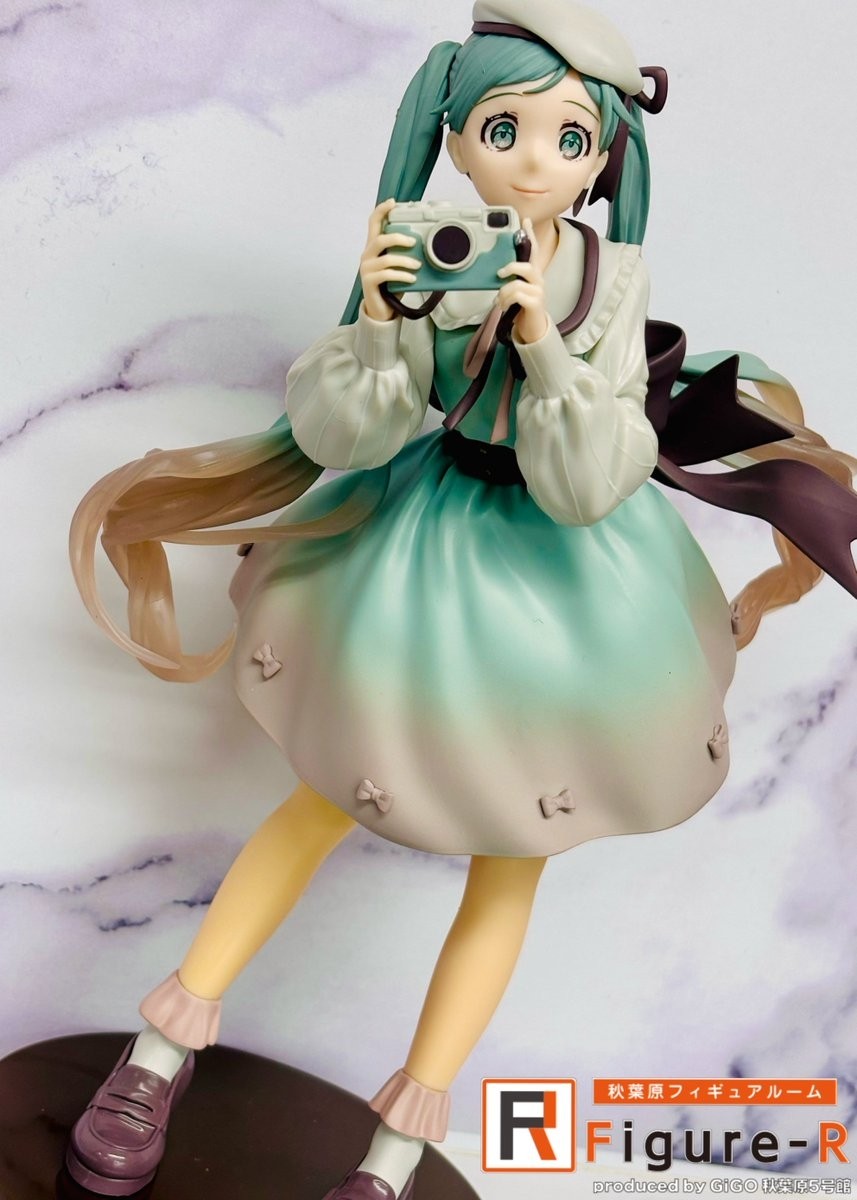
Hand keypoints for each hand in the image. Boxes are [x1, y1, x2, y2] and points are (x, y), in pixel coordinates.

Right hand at [360, 198, 420, 321]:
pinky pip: (387, 274)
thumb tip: (424, 243)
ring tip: (417, 266)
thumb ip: (403, 253)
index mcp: (373, 247)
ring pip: (386, 258)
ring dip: (405, 261)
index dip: (381, 210)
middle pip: (380, 238)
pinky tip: (412, 279)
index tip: (392, 202)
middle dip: (399, 238)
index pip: (373, 223)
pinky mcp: (369, 282)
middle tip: (414, 242)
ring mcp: (366, 269)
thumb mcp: (398, 266)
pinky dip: (402, 276)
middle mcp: (367, 255)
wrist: (381, 310)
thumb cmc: (391, 286)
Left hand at [496, 218, 549, 344]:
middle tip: (499, 273)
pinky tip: (503, 306)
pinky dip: (506, 300)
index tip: (525, 221)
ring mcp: (539, 291)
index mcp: (533, 274)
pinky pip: (518, 296)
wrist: (533, 328)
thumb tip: (495, 271)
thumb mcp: (516, 289)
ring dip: (503, 293)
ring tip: (499, 301)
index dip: (530, 236)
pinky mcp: (536, 303)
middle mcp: (538, 280)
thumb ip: (510, 278)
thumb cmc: (522, 307)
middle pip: (528, 265)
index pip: (533, 250)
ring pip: (517, 283)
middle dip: (511, 267)